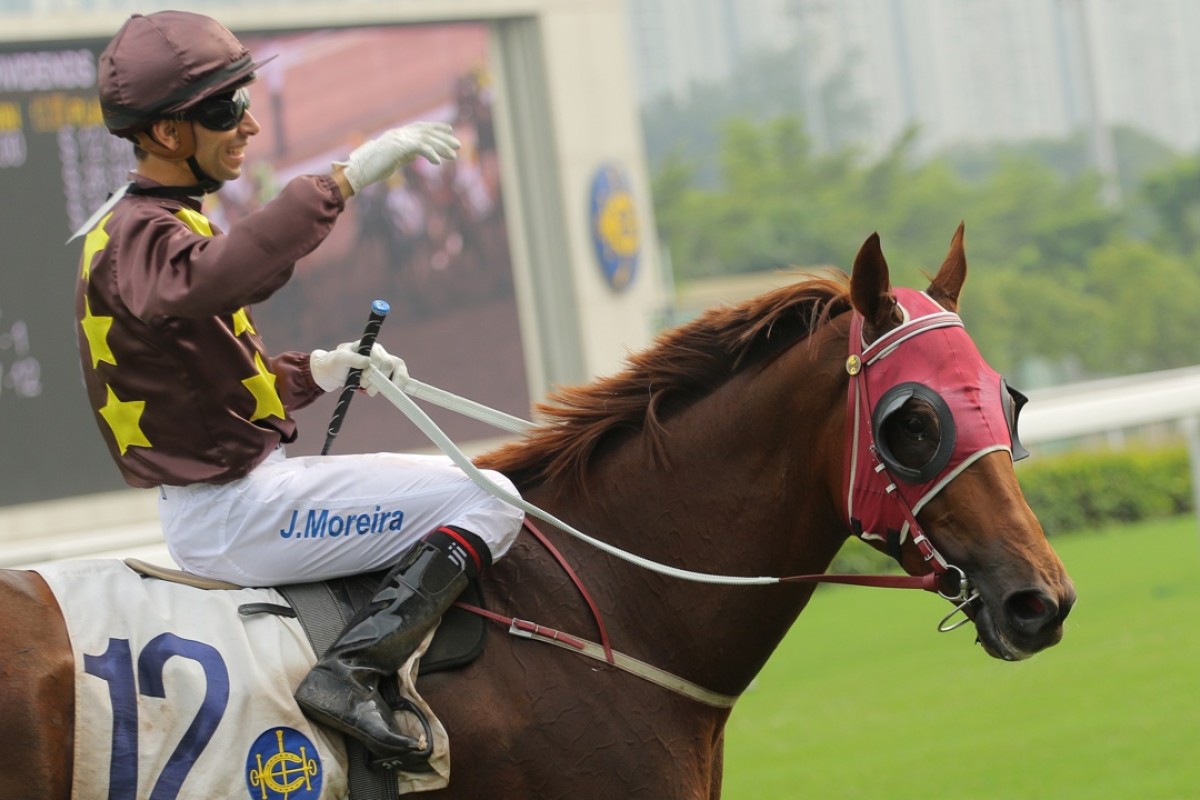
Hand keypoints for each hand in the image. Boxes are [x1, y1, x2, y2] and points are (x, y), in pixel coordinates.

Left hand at [311, 341, 405, 392]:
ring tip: (372, 392)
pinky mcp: (388, 375)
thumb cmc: (335, 364)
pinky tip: (388, 392)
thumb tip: (368, 361)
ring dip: (387, 385)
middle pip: (390, 365)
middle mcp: (380, 353)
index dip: (375, 371)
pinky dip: (397, 386)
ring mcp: (385, 364)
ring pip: (398, 372)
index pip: (380, 357)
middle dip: (379, 380)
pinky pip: (401, 378)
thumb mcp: (339, 360)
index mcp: (369, 346)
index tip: (363, 382)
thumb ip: (352, 359)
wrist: (332, 373)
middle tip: (366, 388)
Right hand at [339, 122, 459, 193]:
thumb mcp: (392, 160)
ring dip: (441, 147)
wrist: (357, 172)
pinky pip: (419, 148)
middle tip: (458, 145)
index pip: (420, 127)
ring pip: (425, 140)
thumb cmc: (371, 169)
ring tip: (454, 155)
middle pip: (426, 132)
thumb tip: (415, 155)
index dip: (435, 127)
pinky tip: (438, 162)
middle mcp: (398, 134)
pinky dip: (430, 154)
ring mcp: (397, 139)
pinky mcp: (397, 147)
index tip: (449, 129)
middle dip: (443, 138)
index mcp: (397, 135)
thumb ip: (404, 154)